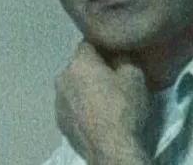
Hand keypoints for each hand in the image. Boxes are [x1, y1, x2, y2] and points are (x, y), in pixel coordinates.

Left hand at [55, 40, 150, 163]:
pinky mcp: (59, 122)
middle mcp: (62, 77)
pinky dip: (81, 107)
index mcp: (78, 61)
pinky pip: (71, 105)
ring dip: (85, 88)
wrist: (111, 148)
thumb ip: (123, 55)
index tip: (116, 55)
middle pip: (79, 65)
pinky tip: (96, 116)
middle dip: (93, 68)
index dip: (104, 47)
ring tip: (104, 100)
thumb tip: (117, 51)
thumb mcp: (134, 74)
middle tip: (113, 78)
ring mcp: (57, 101)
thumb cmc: (123, 107)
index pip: (89, 42)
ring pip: (73, 86)